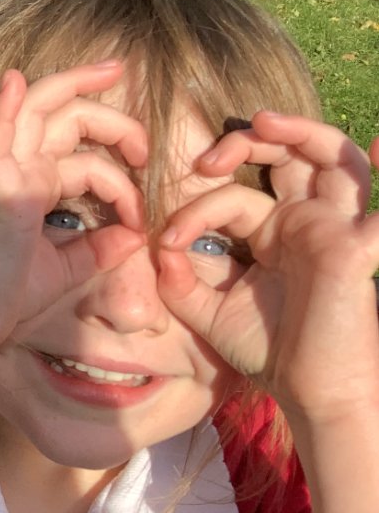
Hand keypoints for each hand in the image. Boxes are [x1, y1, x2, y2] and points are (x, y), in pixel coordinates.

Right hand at [0, 60, 147, 351]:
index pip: (80, 152)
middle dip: (110, 114)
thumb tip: (133, 235)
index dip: (120, 178)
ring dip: (76, 88)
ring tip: (116, 82)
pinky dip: (2, 114)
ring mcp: (4, 176)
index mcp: (31, 183)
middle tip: (145, 146)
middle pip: (61, 113)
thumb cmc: (3, 296)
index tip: (139, 218)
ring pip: (38, 111)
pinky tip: (12, 84)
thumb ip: (97, 249)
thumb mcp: (64, 268)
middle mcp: (16, 169)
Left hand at [157, 112, 378, 425]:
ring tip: (263, 120)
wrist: (309, 392)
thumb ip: (176, 279)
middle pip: (293, 154)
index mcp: (274, 230)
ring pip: (334, 159)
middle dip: (251, 140)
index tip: (166, 239)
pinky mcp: (356, 250)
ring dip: (303, 132)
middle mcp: (307, 221)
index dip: (196, 209)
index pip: (234, 196)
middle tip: (209, 157)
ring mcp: (336, 230)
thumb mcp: (207, 311)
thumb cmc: (268, 349)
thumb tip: (156, 244)